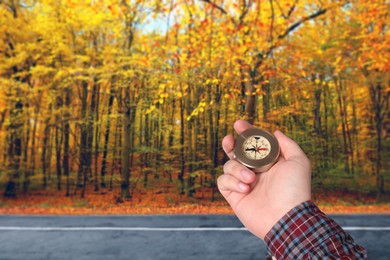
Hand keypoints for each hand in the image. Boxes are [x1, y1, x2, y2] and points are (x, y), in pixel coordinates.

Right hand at [217, 120, 310, 238]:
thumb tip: (275, 132)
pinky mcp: (234, 196)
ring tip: (251, 179)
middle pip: (236, 152)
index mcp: (268, 163)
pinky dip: (231, 182)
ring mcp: (243, 183)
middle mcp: (255, 172)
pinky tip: (245, 188)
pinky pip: (223, 181)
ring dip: (237, 169)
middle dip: (230, 144)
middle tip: (229, 140)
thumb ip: (287, 144)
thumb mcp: (298, 161)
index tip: (239, 124)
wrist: (286, 218)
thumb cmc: (294, 190)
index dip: (245, 132)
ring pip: (229, 165)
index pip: (253, 144)